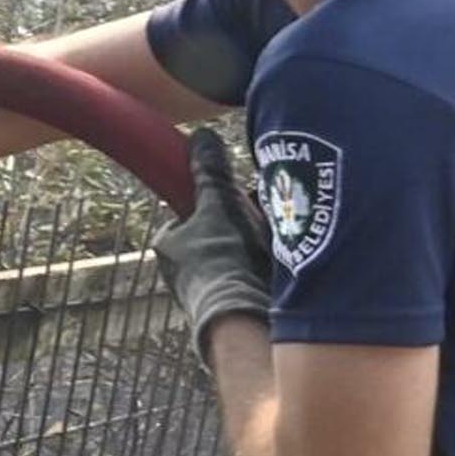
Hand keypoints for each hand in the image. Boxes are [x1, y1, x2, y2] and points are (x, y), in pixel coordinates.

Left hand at [152, 127, 272, 360]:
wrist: (245, 318)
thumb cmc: (224, 259)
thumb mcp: (220, 205)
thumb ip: (212, 174)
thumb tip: (201, 137)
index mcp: (168, 245)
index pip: (190, 214)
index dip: (216, 203)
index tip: (239, 200)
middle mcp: (180, 272)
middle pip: (216, 235)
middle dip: (241, 226)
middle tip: (264, 221)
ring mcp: (205, 292)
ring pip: (234, 257)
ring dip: (258, 247)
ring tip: (279, 242)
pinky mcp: (231, 308)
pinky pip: (250, 278)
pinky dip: (266, 270)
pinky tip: (285, 266)